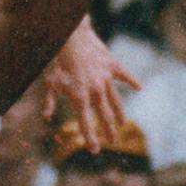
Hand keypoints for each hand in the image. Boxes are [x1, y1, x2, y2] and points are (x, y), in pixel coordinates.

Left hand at [42, 20, 139, 151]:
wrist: (70, 35)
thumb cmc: (57, 59)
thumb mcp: (49, 82)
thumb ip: (49, 101)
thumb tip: (46, 117)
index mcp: (79, 98)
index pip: (86, 124)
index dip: (91, 139)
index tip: (95, 150)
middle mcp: (95, 91)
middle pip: (105, 116)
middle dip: (109, 131)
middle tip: (113, 140)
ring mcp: (106, 78)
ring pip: (116, 101)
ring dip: (119, 114)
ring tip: (123, 124)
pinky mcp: (112, 65)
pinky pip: (125, 75)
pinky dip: (133, 81)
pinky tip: (140, 87)